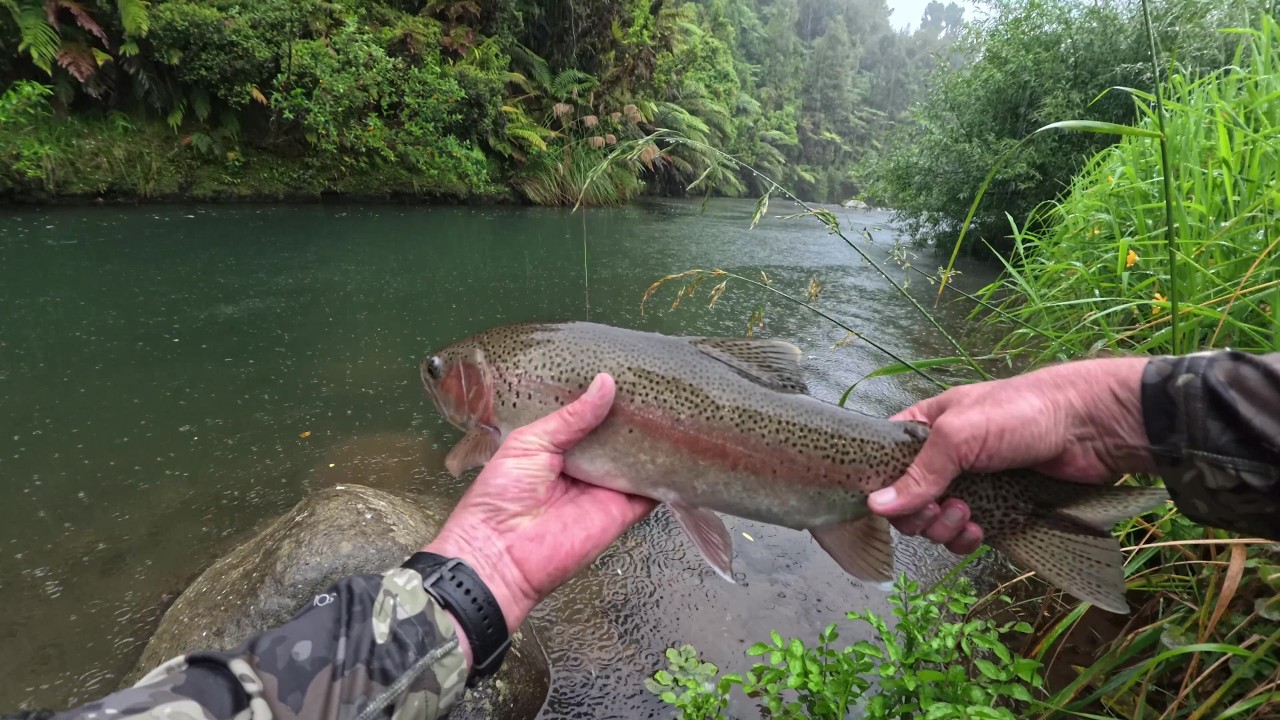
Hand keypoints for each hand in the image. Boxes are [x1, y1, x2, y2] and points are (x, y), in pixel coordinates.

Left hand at [422, 373, 656, 662]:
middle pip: (619, 437)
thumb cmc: (501, 494)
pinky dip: (666, 475)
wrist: (500, 554)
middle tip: (660, 386)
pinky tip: (683, 449)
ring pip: (639, 460)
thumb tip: (606, 382)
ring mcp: (607, 488)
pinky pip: (651, 491)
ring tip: (677, 408)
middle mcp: (587, 465)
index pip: (591, 417)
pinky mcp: (624, 511)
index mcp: (559, 446)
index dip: (607, 398)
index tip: (629, 370)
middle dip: (636, 416)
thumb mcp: (531, 442)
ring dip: (655, 441)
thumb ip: (571, 417)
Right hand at [867, 357, 1154, 553]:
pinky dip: (967, 538)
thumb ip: (918, 474)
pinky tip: (980, 531)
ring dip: (944, 528)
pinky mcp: (997, 506)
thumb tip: (875, 506)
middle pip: (908, 500)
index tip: (895, 501)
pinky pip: (966, 533)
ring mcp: (970, 483)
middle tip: (942, 509)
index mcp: (927, 427)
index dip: (884, 486)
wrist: (1089, 426)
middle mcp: (944, 456)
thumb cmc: (1018, 413)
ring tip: (968, 515)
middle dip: (919, 514)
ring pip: (935, 521)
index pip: (887, 461)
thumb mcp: (958, 436)